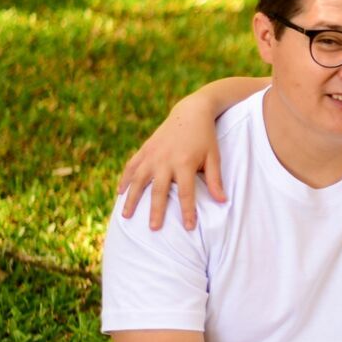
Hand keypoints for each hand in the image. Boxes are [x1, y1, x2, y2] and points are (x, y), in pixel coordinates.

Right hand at [116, 97, 225, 230]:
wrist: (191, 112)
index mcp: (185, 163)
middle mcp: (165, 160)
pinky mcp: (145, 149)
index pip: (186, 193)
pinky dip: (124, 179)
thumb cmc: (205, 138)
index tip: (188, 227)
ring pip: (139, 180)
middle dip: (156, 210)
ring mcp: (152, 154)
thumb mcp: (214, 157)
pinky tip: (119, 193)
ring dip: (131, 199)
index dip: (188, 211)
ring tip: (126, 216)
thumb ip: (215, 180)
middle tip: (154, 229)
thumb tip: (223, 202)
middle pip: (159, 190)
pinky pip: (131, 166)